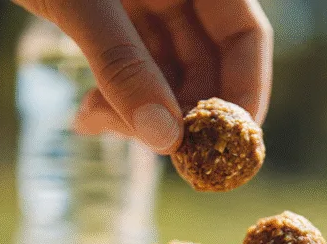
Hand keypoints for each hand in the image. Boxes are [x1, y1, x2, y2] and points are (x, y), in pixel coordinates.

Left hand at [13, 0, 271, 153]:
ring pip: (168, 74)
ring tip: (96, 121)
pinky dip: (115, 97)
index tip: (225, 145)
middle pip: (209, 62)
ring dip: (142, 113)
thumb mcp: (80, 2)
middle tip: (154, 146)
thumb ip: (122, 64)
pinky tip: (86, 115)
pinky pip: (131, 69)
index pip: (245, 34)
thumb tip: (164, 140)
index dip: (246, 90)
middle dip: (182, 111)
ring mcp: (145, 4)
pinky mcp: (111, 19)